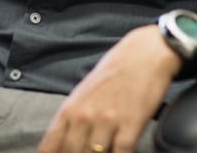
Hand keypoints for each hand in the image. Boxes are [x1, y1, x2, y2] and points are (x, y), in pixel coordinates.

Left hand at [38, 25, 180, 152]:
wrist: (145, 54)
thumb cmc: (114, 73)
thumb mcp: (84, 93)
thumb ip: (73, 119)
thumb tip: (64, 143)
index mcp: (70, 108)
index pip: (51, 144)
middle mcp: (85, 116)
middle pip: (71, 152)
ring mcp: (107, 121)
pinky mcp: (131, 125)